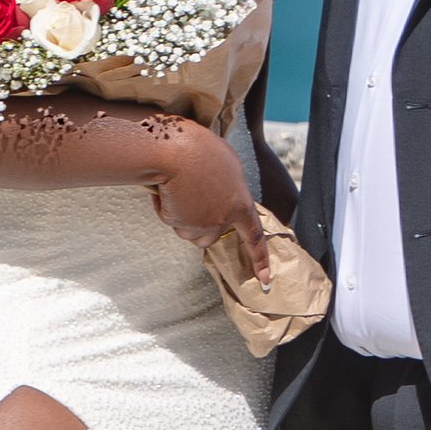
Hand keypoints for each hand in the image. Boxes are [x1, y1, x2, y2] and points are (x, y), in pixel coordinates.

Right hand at [148, 122, 268, 283]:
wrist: (175, 151)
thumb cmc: (202, 150)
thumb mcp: (228, 166)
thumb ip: (230, 189)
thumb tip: (219, 198)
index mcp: (240, 205)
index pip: (254, 238)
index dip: (259, 259)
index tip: (264, 279)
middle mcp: (220, 220)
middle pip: (209, 236)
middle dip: (200, 224)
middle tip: (193, 196)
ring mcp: (198, 225)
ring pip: (188, 230)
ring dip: (182, 215)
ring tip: (180, 186)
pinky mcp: (176, 222)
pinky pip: (169, 217)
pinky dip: (166, 205)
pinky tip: (168, 186)